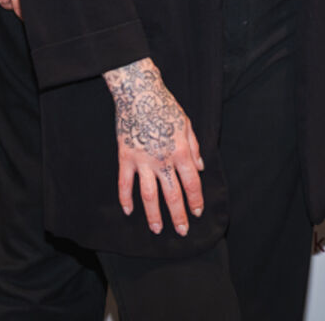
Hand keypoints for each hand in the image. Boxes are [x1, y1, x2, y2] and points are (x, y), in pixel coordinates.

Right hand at [104, 58, 205, 234]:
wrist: (139, 93)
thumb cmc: (165, 106)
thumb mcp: (187, 124)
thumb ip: (194, 148)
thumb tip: (200, 168)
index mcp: (180, 151)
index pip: (192, 183)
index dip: (196, 200)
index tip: (197, 212)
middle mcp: (163, 160)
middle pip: (172, 194)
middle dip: (179, 215)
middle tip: (182, 231)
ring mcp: (142, 161)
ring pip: (149, 195)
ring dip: (153, 214)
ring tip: (157, 229)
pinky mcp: (125, 158)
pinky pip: (124, 183)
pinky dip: (125, 198)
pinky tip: (129, 211)